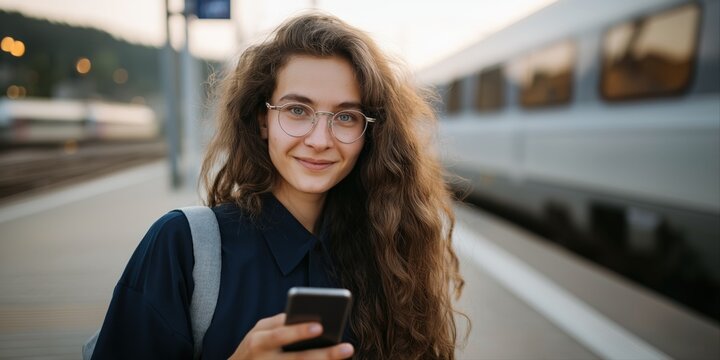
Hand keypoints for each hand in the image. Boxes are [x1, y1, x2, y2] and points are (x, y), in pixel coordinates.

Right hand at [228, 313, 353, 359]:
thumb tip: (311, 319)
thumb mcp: (259, 332)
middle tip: (347, 348)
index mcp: (259, 340)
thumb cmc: (253, 347)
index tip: (320, 327)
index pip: (280, 335)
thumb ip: (279, 324)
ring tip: (345, 358)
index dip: (299, 332)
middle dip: (324, 354)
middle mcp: (265, 359)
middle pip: (298, 359)